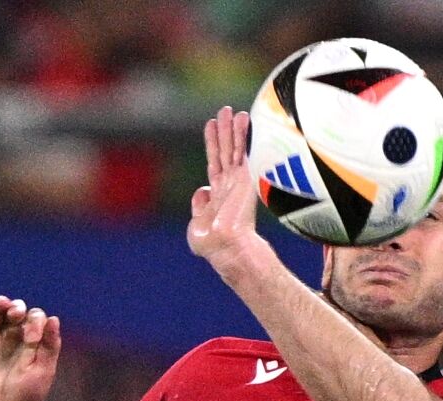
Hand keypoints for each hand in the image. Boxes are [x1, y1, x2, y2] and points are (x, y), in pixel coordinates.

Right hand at [0, 295, 59, 400]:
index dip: (35, 320)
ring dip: (0, 304)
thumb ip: (49, 345)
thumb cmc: (27, 395)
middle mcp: (14, 337)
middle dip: (18, 307)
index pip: (36, 318)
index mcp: (34, 341)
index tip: (32, 339)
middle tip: (18, 314)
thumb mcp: (43, 371)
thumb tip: (54, 318)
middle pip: (16, 310)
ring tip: (3, 305)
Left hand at [187, 106, 270, 276]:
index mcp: (217, 196)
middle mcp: (229, 186)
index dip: (212, 145)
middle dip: (224, 132)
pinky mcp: (246, 177)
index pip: (214, 164)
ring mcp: (238, 182)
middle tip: (224, 111)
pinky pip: (243, 150)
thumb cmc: (211, 244)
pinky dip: (242, 133)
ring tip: (231, 110)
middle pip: (225, 152)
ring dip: (232, 128)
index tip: (211, 126)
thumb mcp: (196, 224)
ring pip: (233, 148)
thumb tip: (201, 191)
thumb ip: (198, 206)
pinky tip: (242, 117)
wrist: (226, 248)